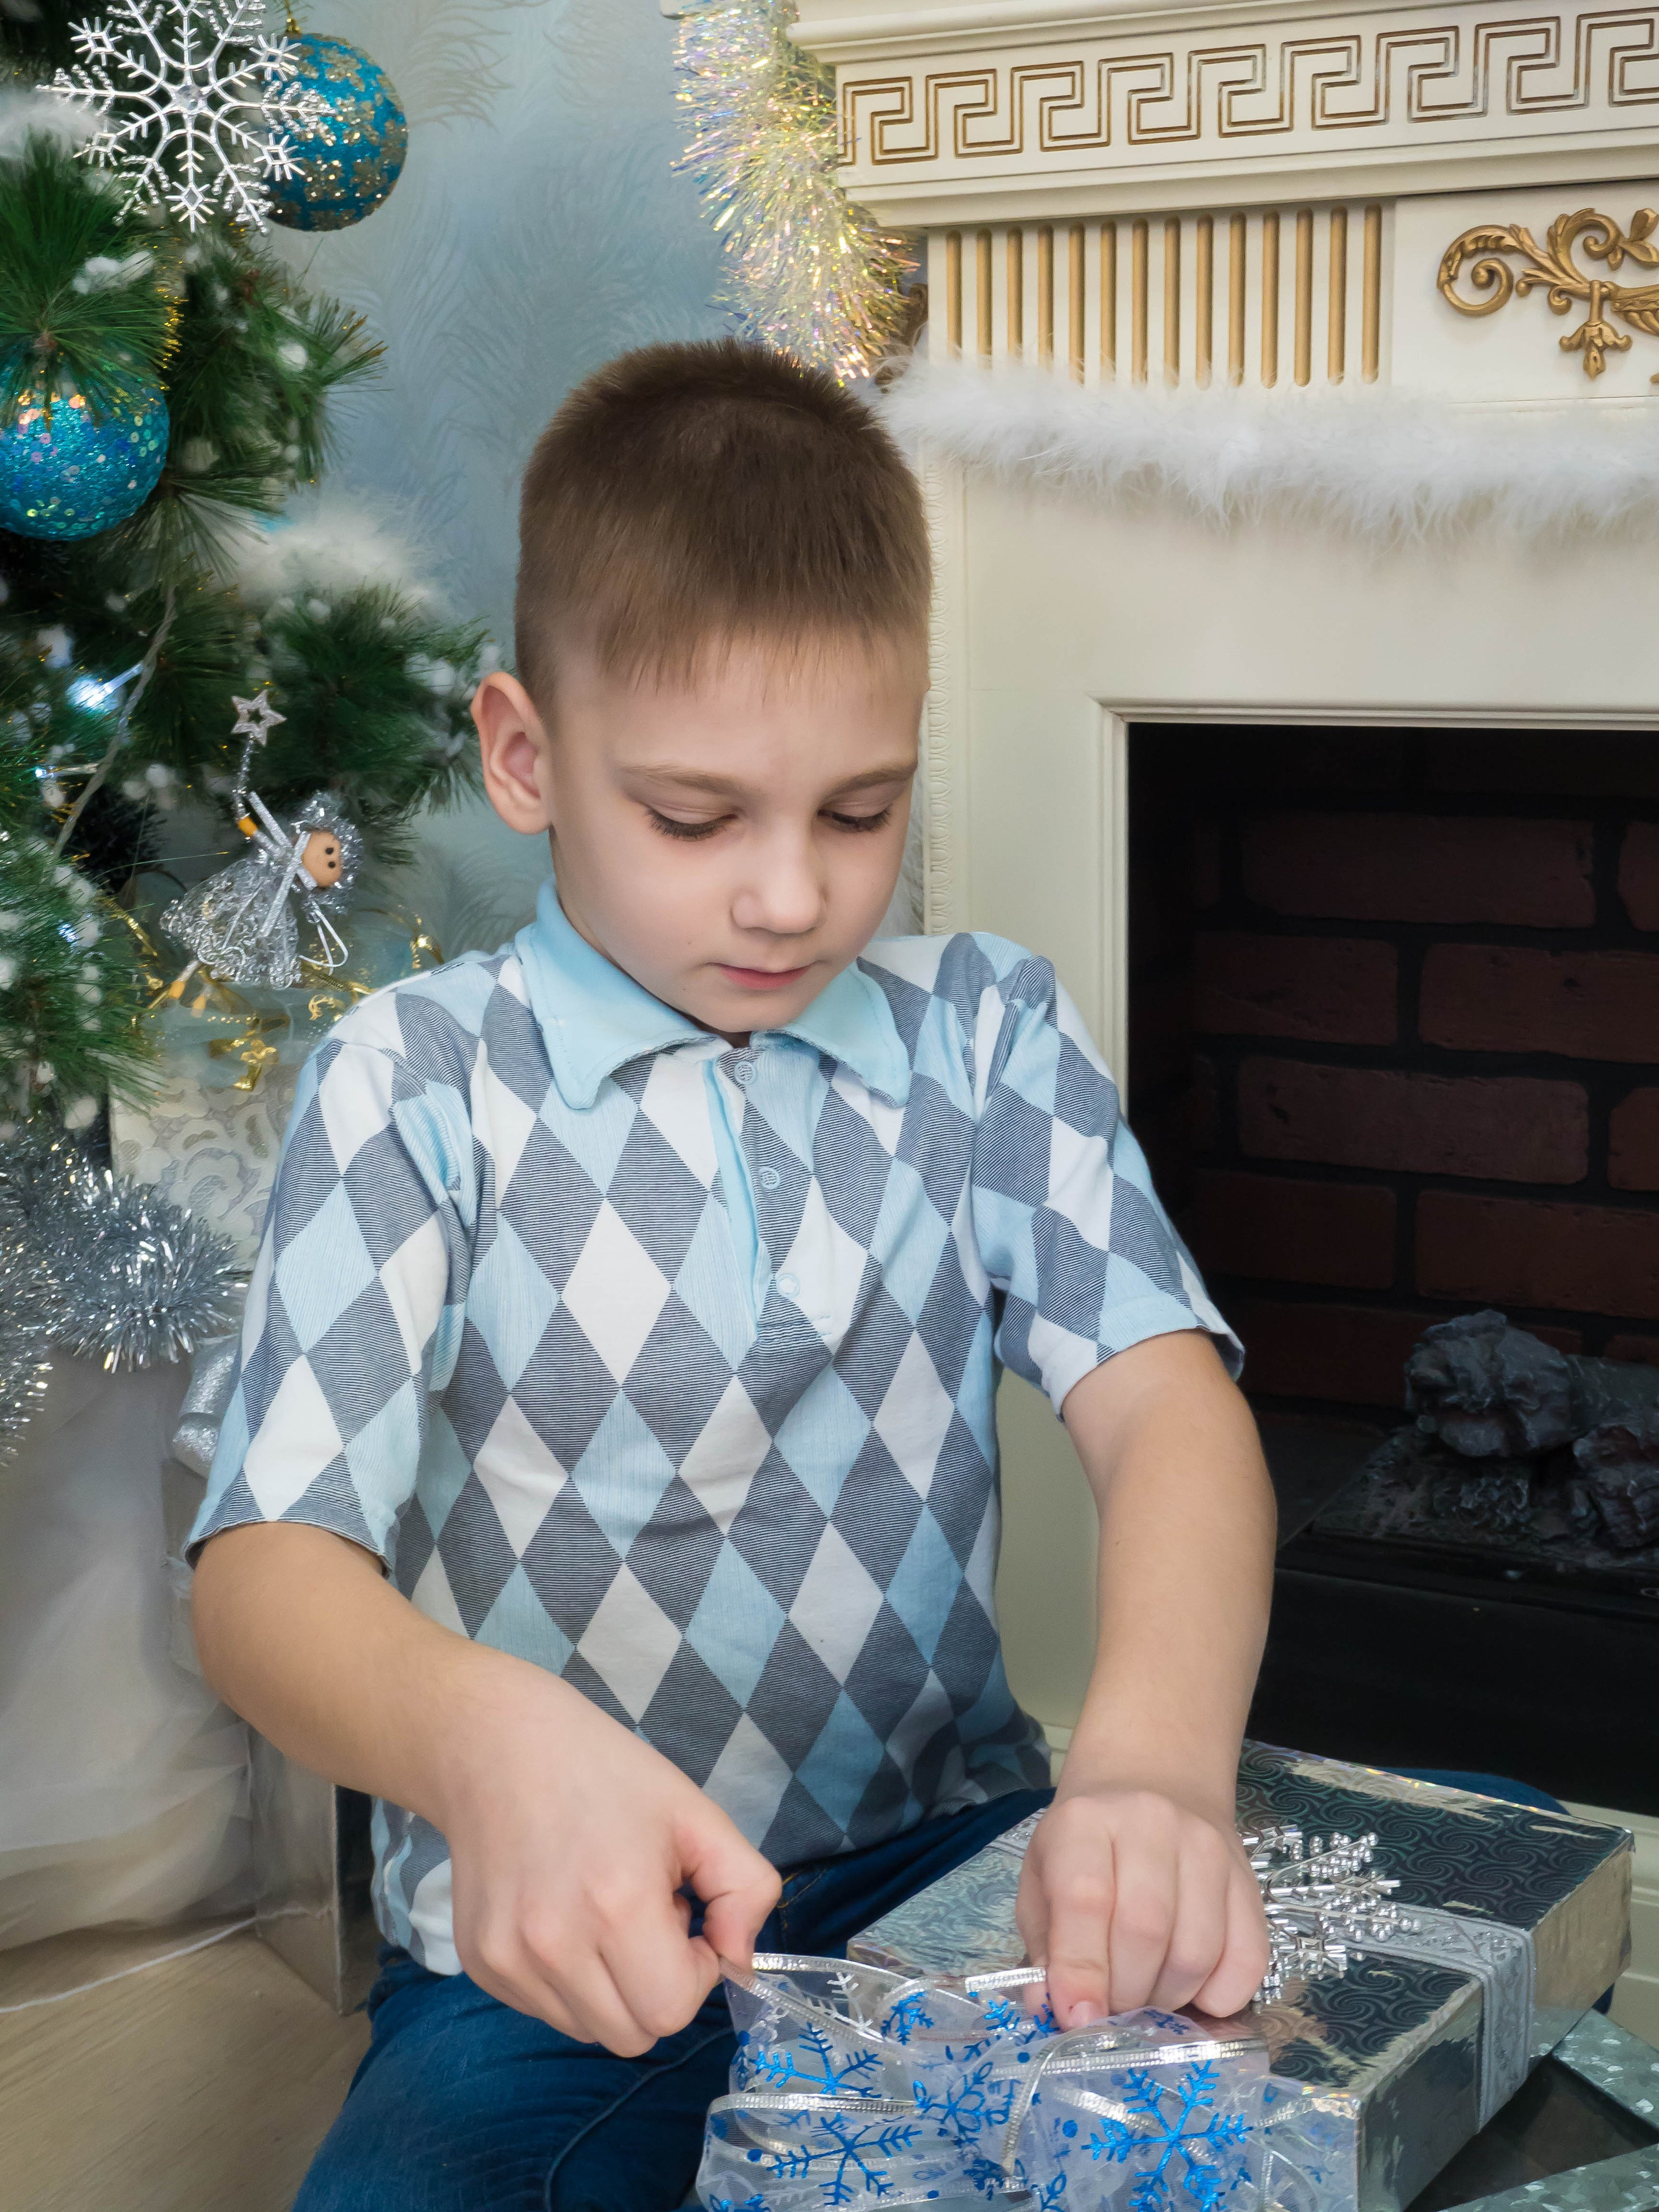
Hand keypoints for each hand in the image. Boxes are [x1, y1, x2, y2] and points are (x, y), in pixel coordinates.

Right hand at [439, 1669, 780, 2055]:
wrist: (499, 1749)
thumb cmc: (606, 1775)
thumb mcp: (696, 1814)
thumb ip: (746, 1890)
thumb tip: (740, 1964)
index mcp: (616, 1905)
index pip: (672, 2010)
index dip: (695, 1972)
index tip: (686, 1919)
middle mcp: (553, 1946)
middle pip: (632, 2034)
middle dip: (657, 1987)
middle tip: (648, 1917)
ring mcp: (507, 1962)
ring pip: (589, 2029)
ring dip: (613, 1989)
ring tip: (605, 1913)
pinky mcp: (481, 1967)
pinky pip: (547, 2011)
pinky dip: (570, 1982)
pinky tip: (566, 1918)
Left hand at [1014, 1777, 1268, 2025]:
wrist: (1150, 1785)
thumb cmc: (1085, 1847)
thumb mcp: (1043, 1882)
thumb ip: (1044, 1949)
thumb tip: (1054, 2012)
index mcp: (1084, 1822)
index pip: (1086, 1899)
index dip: (1081, 1969)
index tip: (1077, 2020)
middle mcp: (1151, 1824)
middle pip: (1146, 1931)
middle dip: (1125, 1994)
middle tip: (1112, 2010)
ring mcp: (1208, 1848)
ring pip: (1197, 1953)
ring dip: (1168, 1998)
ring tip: (1147, 1993)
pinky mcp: (1247, 1878)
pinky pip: (1248, 1960)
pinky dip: (1219, 1995)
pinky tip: (1192, 1988)